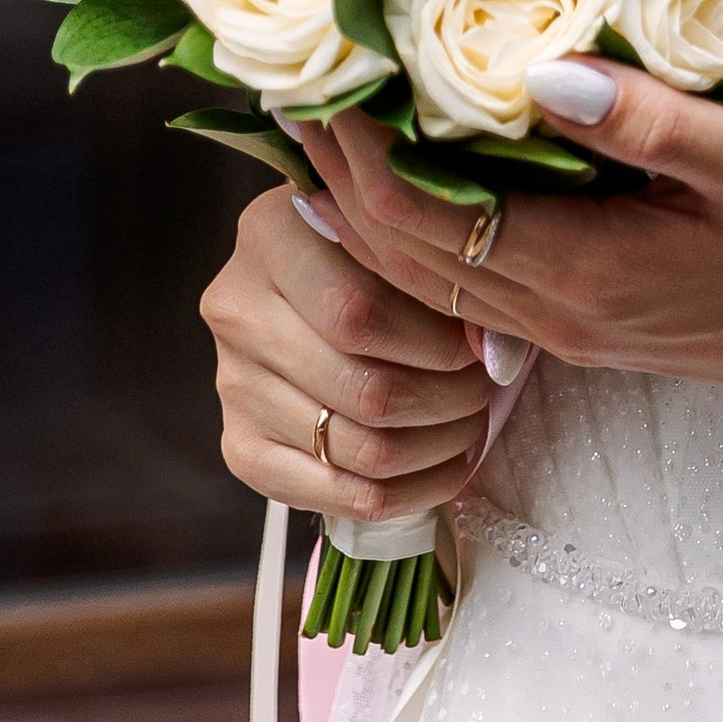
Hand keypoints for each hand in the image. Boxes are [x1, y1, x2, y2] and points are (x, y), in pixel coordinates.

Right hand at [203, 181, 494, 521]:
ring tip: (472, 423)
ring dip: (436, 446)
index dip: (434, 343)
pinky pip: (338, 497)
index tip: (480, 345)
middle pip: (364, 390)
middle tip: (486, 389)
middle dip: (447, 399)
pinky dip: (409, 493)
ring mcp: (231, 387)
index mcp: (268, 235)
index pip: (358, 314)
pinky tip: (446, 468)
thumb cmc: (357, 239)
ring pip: (359, 450)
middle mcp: (237, 313)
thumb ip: (425, 269)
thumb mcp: (383, 224)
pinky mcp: (240, 449)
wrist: (293, 274)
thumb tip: (491, 346)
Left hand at [301, 65, 722, 398]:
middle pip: (401, 254)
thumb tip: (537, 70)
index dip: (354, 149)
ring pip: (429, 272)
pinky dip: (423, 223)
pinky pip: (474, 275)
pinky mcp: (591, 318)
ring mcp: (569, 325)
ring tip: (325, 120)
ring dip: (368, 202)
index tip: (313, 69)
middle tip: (288, 81)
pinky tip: (421, 170)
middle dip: (334, 173)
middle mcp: (554, 314)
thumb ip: (645, 121)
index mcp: (581, 275)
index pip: (422, 217)